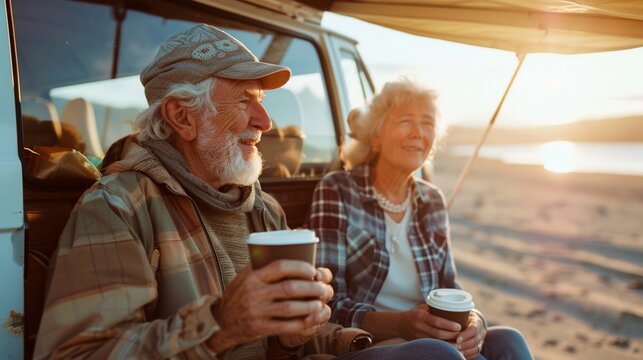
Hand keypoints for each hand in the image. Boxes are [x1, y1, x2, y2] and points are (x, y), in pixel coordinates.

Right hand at [207, 261, 330, 352]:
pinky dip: (301, 322)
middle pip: (289, 288)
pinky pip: (285, 326)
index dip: (300, 267)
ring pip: (289, 308)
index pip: (279, 267)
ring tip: (319, 303)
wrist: (221, 322)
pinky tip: (311, 319)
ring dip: (309, 306)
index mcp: (252, 277)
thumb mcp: (244, 277)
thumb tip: (282, 244)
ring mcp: (257, 312)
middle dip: (311, 287)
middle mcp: (254, 294)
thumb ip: (260, 264)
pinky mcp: (260, 328)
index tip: (312, 270)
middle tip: (322, 287)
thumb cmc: (238, 295)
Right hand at [398, 304, 461, 340]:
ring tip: (458, 341)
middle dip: (452, 335)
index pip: (437, 321)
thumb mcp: (421, 308)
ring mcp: (418, 336)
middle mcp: (419, 327)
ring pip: (436, 341)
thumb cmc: (413, 314)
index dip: (449, 325)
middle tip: (461, 334)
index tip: (459, 326)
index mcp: (421, 316)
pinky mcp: (418, 342)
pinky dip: (442, 345)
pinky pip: (432, 345)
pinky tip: (449, 345)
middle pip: (439, 334)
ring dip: (448, 342)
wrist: (398, 324)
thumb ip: (433, 309)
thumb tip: (450, 308)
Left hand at [455, 311, 486, 359]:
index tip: (457, 339)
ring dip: (466, 351)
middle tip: (455, 347)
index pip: (474, 329)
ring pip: (476, 348)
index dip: (466, 335)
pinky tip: (459, 355)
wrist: (473, 320)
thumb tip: (440, 315)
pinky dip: (467, 355)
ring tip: (456, 352)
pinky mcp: (478, 346)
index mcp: (478, 321)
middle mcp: (481, 332)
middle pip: (475, 340)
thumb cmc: (463, 315)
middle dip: (465, 344)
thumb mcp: (461, 312)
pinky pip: (475, 353)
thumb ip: (454, 314)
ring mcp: (481, 340)